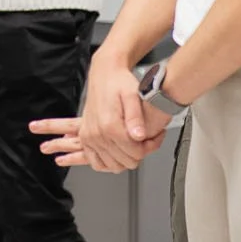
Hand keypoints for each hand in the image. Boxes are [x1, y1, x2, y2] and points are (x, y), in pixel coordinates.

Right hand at [75, 55, 169, 171]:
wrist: (105, 75)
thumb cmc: (119, 83)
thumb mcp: (133, 95)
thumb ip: (136, 117)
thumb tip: (139, 136)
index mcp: (109, 125)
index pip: (134, 152)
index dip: (149, 148)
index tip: (155, 137)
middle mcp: (97, 134)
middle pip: (125, 161)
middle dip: (140, 153)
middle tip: (147, 140)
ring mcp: (90, 138)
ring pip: (112, 166)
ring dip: (126, 159)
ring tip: (134, 145)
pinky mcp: (85, 138)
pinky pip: (96, 163)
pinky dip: (108, 163)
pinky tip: (118, 153)